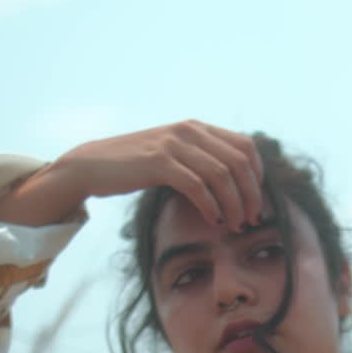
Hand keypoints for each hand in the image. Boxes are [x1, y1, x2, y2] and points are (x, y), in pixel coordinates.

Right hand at [57, 121, 264, 227]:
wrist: (94, 165)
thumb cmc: (135, 167)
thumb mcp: (173, 156)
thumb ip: (199, 161)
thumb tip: (231, 185)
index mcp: (197, 128)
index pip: (246, 146)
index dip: (257, 176)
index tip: (255, 201)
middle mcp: (189, 130)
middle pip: (239, 162)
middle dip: (251, 195)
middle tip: (251, 220)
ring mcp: (174, 144)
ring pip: (221, 175)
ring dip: (234, 205)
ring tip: (234, 225)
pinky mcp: (159, 162)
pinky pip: (197, 186)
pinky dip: (210, 206)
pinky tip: (213, 221)